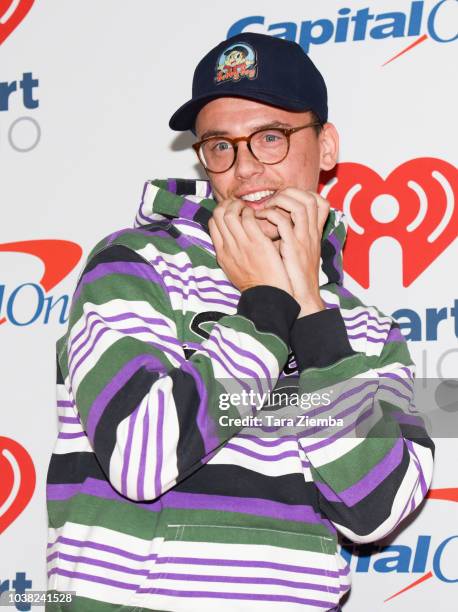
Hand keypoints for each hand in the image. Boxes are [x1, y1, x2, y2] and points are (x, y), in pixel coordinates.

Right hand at [208, 198, 292, 294]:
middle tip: (240, 205)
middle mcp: (228, 248)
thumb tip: (232, 238)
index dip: (221, 212)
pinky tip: (260, 215)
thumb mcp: (236, 269)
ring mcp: (241, 245)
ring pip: (229, 213)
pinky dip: (252, 211)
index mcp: (222, 254)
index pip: (212, 224)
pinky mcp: (257, 243)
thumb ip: (232, 253)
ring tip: (249, 208)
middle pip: (217, 215)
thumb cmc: (258, 284)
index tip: (232, 211)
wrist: (269, 296)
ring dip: (239, 205)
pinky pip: (248, 218)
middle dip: (228, 204)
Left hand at [254, 188, 329, 316]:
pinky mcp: (294, 247)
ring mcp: (305, 239)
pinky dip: (271, 215)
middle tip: (272, 200)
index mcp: (315, 233)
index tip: (284, 199)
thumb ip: (292, 236)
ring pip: (301, 204)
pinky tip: (260, 219)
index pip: (320, 202)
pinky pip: (284, 221)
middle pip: (311, 198)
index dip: (303, 194)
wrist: (302, 296)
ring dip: (280, 201)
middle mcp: (313, 233)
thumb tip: (274, 223)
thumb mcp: (298, 253)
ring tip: (265, 208)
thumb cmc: (296, 277)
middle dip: (289, 193)